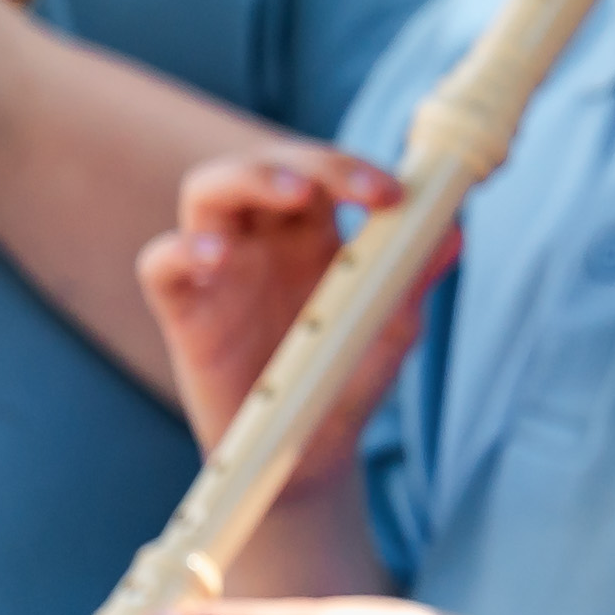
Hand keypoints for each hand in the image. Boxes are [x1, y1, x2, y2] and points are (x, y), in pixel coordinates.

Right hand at [135, 147, 423, 469]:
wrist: (309, 452)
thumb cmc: (348, 377)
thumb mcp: (391, 328)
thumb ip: (413, 278)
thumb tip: (454, 231)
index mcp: (314, 233)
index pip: (324, 171)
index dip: (354, 168)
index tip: (395, 194)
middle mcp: (263, 239)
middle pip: (265, 164)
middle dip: (311, 162)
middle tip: (356, 188)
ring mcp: (220, 270)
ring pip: (207, 191)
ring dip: (247, 179)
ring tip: (292, 194)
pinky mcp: (186, 311)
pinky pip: (160, 264)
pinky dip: (181, 250)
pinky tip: (215, 258)